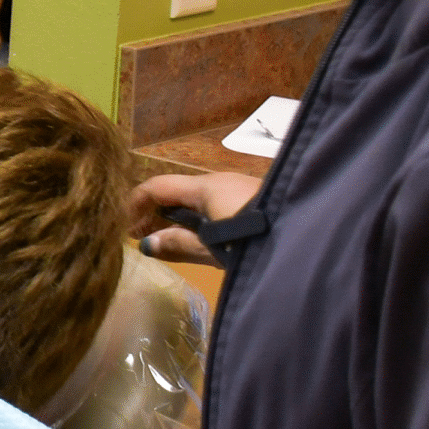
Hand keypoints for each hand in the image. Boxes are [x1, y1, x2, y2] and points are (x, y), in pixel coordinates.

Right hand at [127, 171, 261, 266]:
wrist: (306, 236)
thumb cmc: (252, 240)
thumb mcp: (212, 247)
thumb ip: (178, 244)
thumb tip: (146, 245)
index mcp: (204, 187)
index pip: (156, 186)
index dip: (135, 202)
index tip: (122, 224)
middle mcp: (218, 182)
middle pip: (176, 192)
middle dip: (154, 213)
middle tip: (139, 238)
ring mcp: (237, 189)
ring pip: (196, 200)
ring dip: (176, 218)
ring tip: (164, 241)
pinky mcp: (253, 201)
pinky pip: (214, 205)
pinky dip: (197, 219)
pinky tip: (196, 238)